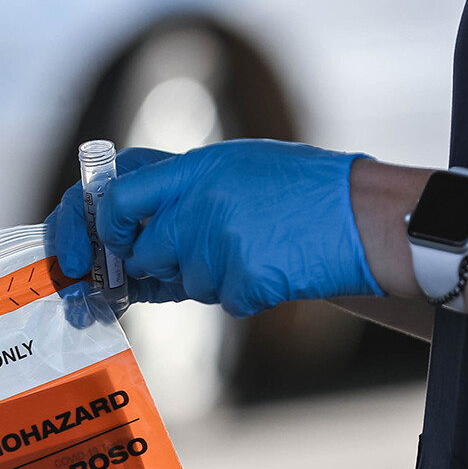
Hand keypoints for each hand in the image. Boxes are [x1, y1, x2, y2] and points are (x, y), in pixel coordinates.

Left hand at [58, 139, 380, 316]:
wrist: (363, 216)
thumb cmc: (305, 188)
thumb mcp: (238, 167)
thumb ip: (186, 189)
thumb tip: (134, 223)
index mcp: (196, 169)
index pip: (117, 199)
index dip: (104, 228)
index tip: (110, 244)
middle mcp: (199, 206)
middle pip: (144, 254)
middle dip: (161, 265)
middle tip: (203, 253)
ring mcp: (220, 247)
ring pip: (187, 284)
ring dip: (213, 278)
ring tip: (257, 248)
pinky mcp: (243, 284)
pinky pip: (226, 301)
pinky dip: (247, 292)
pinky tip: (276, 266)